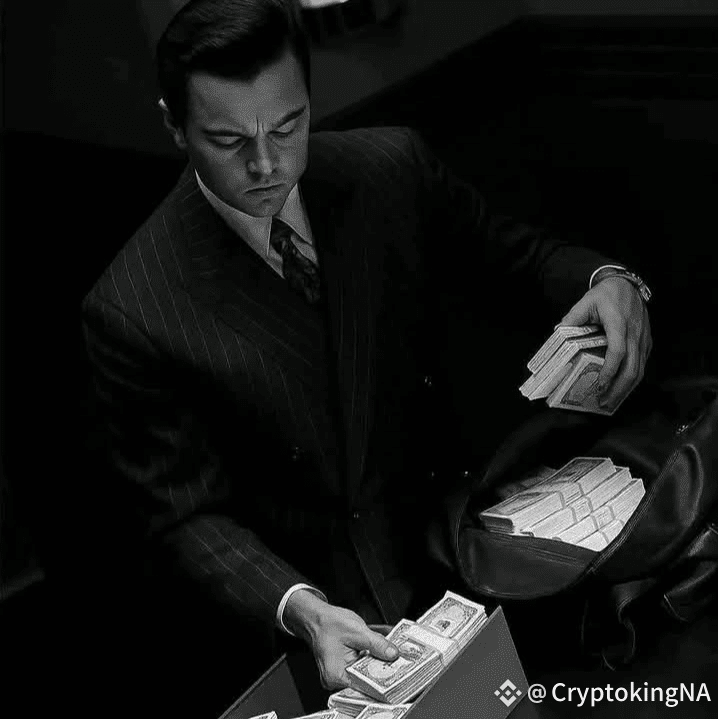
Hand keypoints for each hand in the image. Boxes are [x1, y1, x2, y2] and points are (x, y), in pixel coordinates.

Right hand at [284, 590, 399, 690]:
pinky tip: (380, 650)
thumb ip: (377, 643)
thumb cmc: (328, 623)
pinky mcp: (345, 670)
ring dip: (378, 664)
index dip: (383, 680)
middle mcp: (337, 681)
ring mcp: (341, 676)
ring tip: (391, 654)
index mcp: (337, 675)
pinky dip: (371, 659)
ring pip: (366, 674)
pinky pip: (362, 668)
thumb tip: (393, 654)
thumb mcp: (356, 630)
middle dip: (383, 670)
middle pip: (367, 682)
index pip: (365, 687)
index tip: (399, 673)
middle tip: (399, 661)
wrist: (316, 617)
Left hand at [560, 276, 651, 408]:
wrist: (627, 283)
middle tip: (603, 402)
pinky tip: (621, 389)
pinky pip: (643, 364)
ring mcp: (643, 339)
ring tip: (611, 401)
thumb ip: (572, 318)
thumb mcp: (585, 302)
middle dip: (618, 389)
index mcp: (619, 324)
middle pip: (632, 368)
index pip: (618, 351)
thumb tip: (557, 333)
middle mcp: (634, 333)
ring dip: (626, 388)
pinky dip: (633, 379)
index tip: (600, 384)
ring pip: (640, 370)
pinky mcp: (647, 342)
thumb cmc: (606, 294)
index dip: (610, 370)